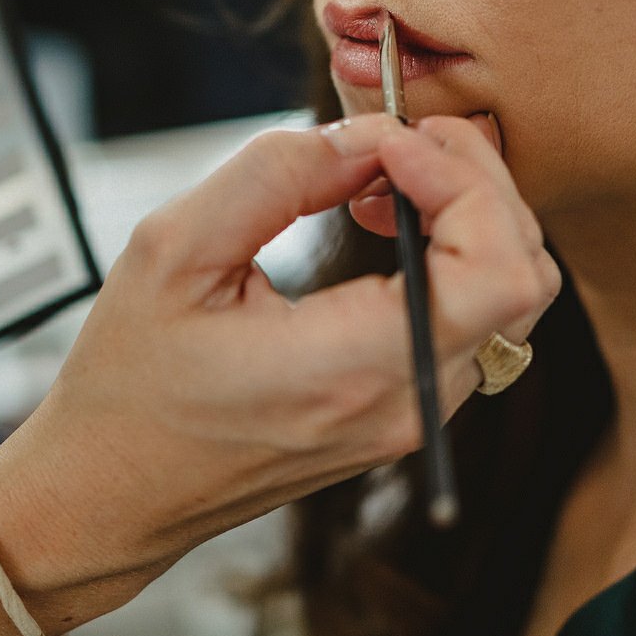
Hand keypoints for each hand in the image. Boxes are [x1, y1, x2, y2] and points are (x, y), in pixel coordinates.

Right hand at [0, 114, 560, 593]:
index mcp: (349, 369)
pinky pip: (471, 328)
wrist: (110, 494)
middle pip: (526, 279)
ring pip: (511, 305)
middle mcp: (401, 406)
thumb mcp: (171, 252)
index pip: (499, 273)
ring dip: (469, 220)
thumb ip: (274, 176)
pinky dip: (451, 261)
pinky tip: (383, 229)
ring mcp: (408, 421)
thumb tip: (361, 141)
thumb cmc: (127, 385)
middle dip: (479, 184)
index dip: (467, 182)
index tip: (390, 145)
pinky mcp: (399, 420)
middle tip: (401, 142)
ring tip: (384, 182)